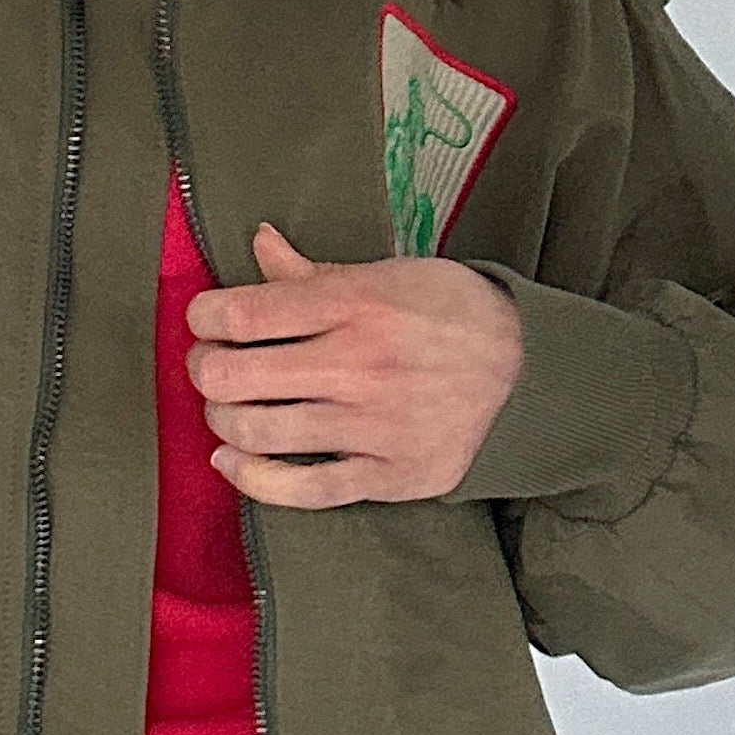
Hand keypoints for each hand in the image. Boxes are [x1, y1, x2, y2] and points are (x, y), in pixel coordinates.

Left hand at [184, 221, 524, 508]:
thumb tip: (258, 243)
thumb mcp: (391, 274)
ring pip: (258, 433)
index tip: (203, 320)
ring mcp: (375, 426)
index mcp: (359, 304)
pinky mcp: (389, 476)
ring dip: (224, 420)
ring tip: (229, 408)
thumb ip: (315, 272)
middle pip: (237, 377)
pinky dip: (252, 479)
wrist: (531, 375)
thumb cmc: (454, 315)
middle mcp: (362, 365)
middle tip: (212, 365)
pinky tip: (232, 461)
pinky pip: (301, 491)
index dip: (204, 318)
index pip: (245, 313)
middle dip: (207, 370)